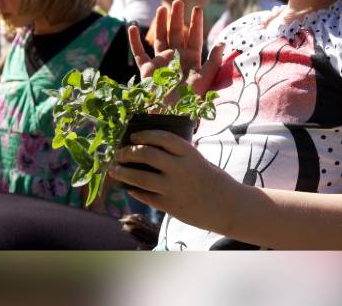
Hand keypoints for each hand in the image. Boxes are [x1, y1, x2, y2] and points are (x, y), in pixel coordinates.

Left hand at [108, 129, 238, 231]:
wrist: (227, 206)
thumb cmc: (211, 179)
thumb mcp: (198, 161)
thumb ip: (177, 156)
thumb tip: (147, 151)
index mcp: (190, 154)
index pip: (162, 137)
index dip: (145, 135)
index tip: (133, 136)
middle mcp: (180, 169)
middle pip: (147, 155)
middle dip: (128, 152)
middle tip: (119, 153)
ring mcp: (174, 188)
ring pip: (140, 177)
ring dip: (123, 172)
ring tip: (114, 169)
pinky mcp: (170, 206)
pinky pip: (146, 196)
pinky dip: (135, 190)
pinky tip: (128, 187)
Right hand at [128, 0, 224, 95]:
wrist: (170, 114)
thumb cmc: (189, 98)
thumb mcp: (205, 78)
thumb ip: (213, 61)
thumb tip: (222, 43)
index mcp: (191, 60)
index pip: (194, 37)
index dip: (196, 23)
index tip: (197, 9)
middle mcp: (176, 59)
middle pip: (176, 34)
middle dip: (177, 18)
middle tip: (177, 2)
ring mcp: (161, 63)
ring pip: (160, 38)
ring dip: (160, 24)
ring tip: (161, 9)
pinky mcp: (147, 70)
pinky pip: (139, 53)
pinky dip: (134, 41)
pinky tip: (132, 27)